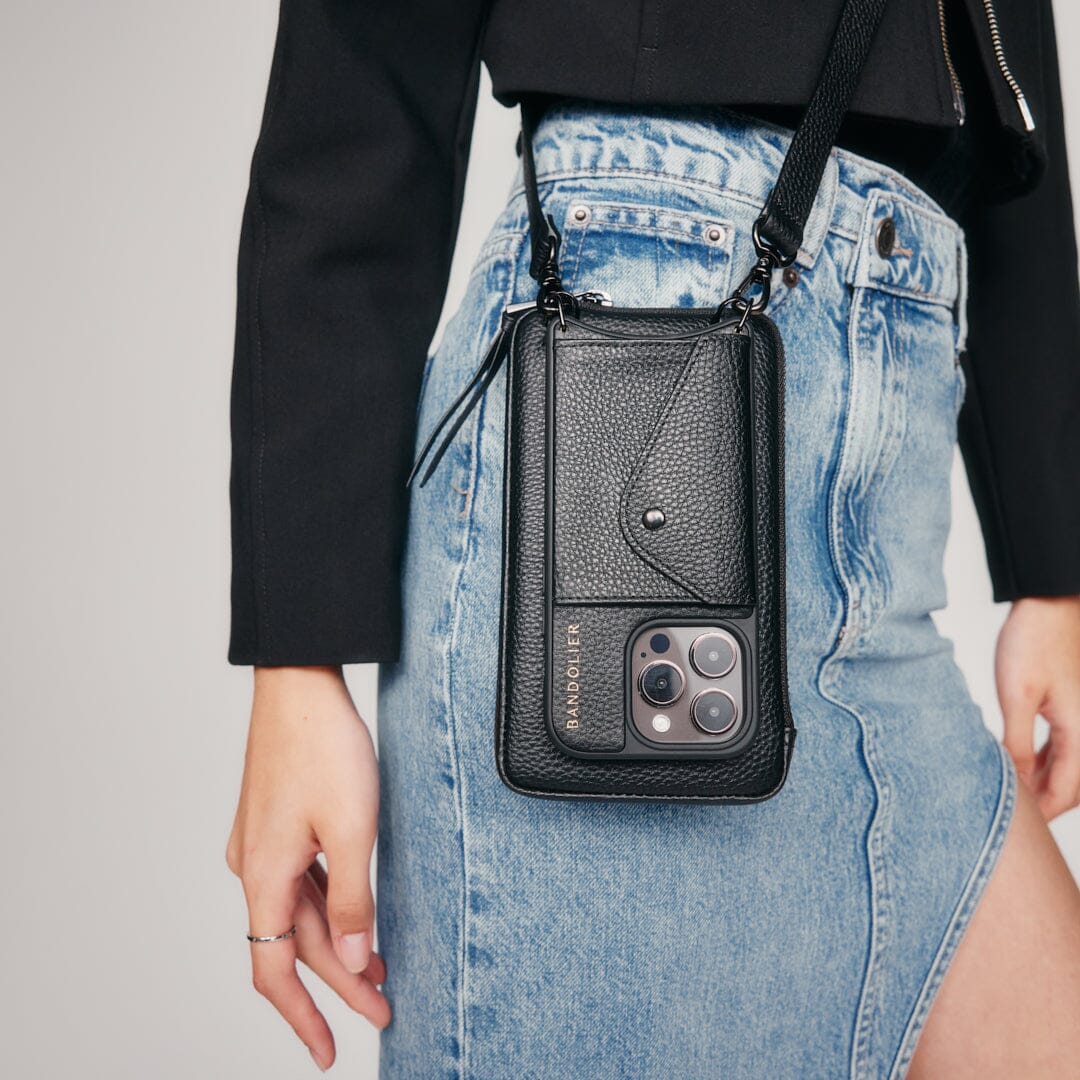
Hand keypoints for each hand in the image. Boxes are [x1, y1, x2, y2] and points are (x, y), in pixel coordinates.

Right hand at [226, 665, 388, 1071]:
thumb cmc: (324, 748)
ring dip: (337, 944)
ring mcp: (265, 843)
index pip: (274, 971)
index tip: (329, 1050)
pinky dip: (331, 905)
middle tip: (385, 1008)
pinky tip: (357, 914)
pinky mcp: (279, 822)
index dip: (301, 1016)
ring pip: (301, 911)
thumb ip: (352, 902)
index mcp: (265, 876)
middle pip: (295, 943)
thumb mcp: (353, 830)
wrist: (301, 685)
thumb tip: (349, 961)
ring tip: (380, 970)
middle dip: (339, 982)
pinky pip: (304, 880)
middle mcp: (255, 866)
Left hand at [996, 595, 1079, 820]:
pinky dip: (1046, 762)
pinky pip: (1064, 747)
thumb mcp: (1016, 696)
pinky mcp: (1072, 708)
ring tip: (1014, 794)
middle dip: (1044, 802)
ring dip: (1044, 783)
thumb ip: (1018, 742)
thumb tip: (1017, 781)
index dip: (1040, 812)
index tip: (1015, 828)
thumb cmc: (1031, 644)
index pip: (1064, 792)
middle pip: (1071, 785)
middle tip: (1011, 817)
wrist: (1048, 605)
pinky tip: (1024, 766)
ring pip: (1069, 767)